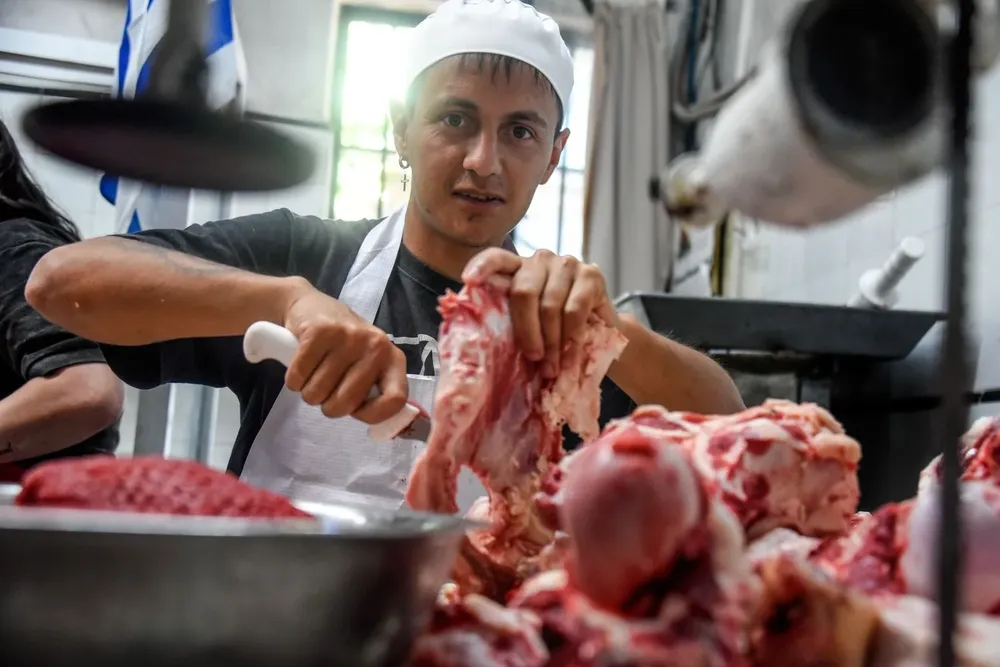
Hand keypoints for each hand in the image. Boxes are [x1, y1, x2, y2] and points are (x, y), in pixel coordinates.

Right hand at [280, 282, 407, 422]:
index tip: (356, 413)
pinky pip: (298, 377)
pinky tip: (301, 364)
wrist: (310, 306)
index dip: (373, 415)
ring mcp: (349, 337)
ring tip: (314, 372)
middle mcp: (376, 345)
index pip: (395, 400)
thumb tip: (383, 430)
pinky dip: (293, 380)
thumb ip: (374, 391)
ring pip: (317, 393)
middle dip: (328, 405)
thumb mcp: (366, 365)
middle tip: (326, 388)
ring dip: (308, 391)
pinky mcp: (320, 331)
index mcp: (392, 358)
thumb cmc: (342, 345)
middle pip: (346, 403)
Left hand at [463, 248, 618, 377]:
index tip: (468, 280)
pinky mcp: (591, 274)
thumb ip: (512, 324)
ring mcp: (566, 264)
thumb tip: (485, 353)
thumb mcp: (530, 325)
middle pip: (523, 292)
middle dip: (527, 332)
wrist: (602, 333)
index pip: (496, 258)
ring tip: (552, 368)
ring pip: (550, 305)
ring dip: (551, 343)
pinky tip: (569, 357)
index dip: (481, 267)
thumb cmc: (556, 331)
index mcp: (517, 269)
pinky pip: (574, 310)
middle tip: (534, 359)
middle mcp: (540, 260)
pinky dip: (570, 339)